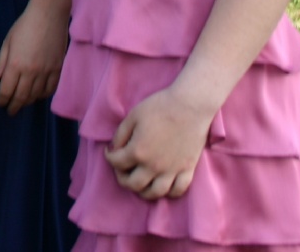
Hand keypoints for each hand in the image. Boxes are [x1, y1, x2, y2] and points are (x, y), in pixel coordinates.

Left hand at [0, 5, 66, 114]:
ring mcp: (46, 71)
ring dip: (28, 102)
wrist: (49, 15)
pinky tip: (38, 95)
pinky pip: (51, 89)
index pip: (7, 90)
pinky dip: (43, 95)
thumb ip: (2, 62)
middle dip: (14, 106)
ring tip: (22, 103)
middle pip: (22, 97)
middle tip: (10, 111)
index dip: (2, 100)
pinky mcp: (58, 69)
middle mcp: (31, 71)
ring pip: (36, 95)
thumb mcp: (7, 41)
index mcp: (15, 64)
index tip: (0, 103)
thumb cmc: (24, 25)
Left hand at [103, 85, 215, 199]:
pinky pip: (178, 190)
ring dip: (144, 191)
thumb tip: (114, 149)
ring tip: (141, 182)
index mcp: (138, 151)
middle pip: (133, 184)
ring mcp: (172, 170)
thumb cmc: (159, 107)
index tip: (110, 152)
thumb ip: (120, 135)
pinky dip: (169, 192)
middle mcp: (154, 166)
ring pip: (156, 193)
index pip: (117, 163)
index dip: (110, 157)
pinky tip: (164, 184)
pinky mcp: (188, 169)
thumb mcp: (132, 116)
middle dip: (123, 179)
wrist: (190, 106)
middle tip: (122, 170)